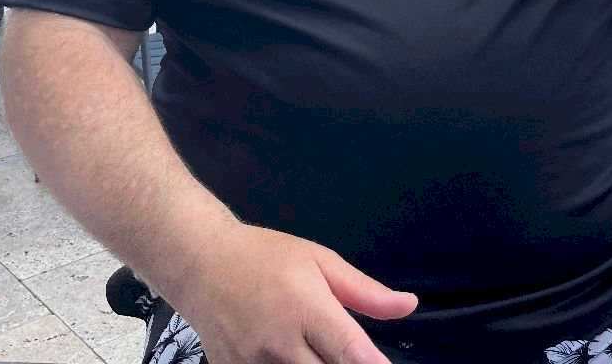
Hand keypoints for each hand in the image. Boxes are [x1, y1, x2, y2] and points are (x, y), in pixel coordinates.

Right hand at [175, 222, 417, 363]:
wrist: (203, 264)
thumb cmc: (265, 257)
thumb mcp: (321, 261)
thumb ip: (365, 292)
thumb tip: (408, 305)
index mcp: (306, 308)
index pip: (350, 352)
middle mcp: (279, 344)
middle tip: (352, 358)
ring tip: (319, 353)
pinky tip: (296, 358)